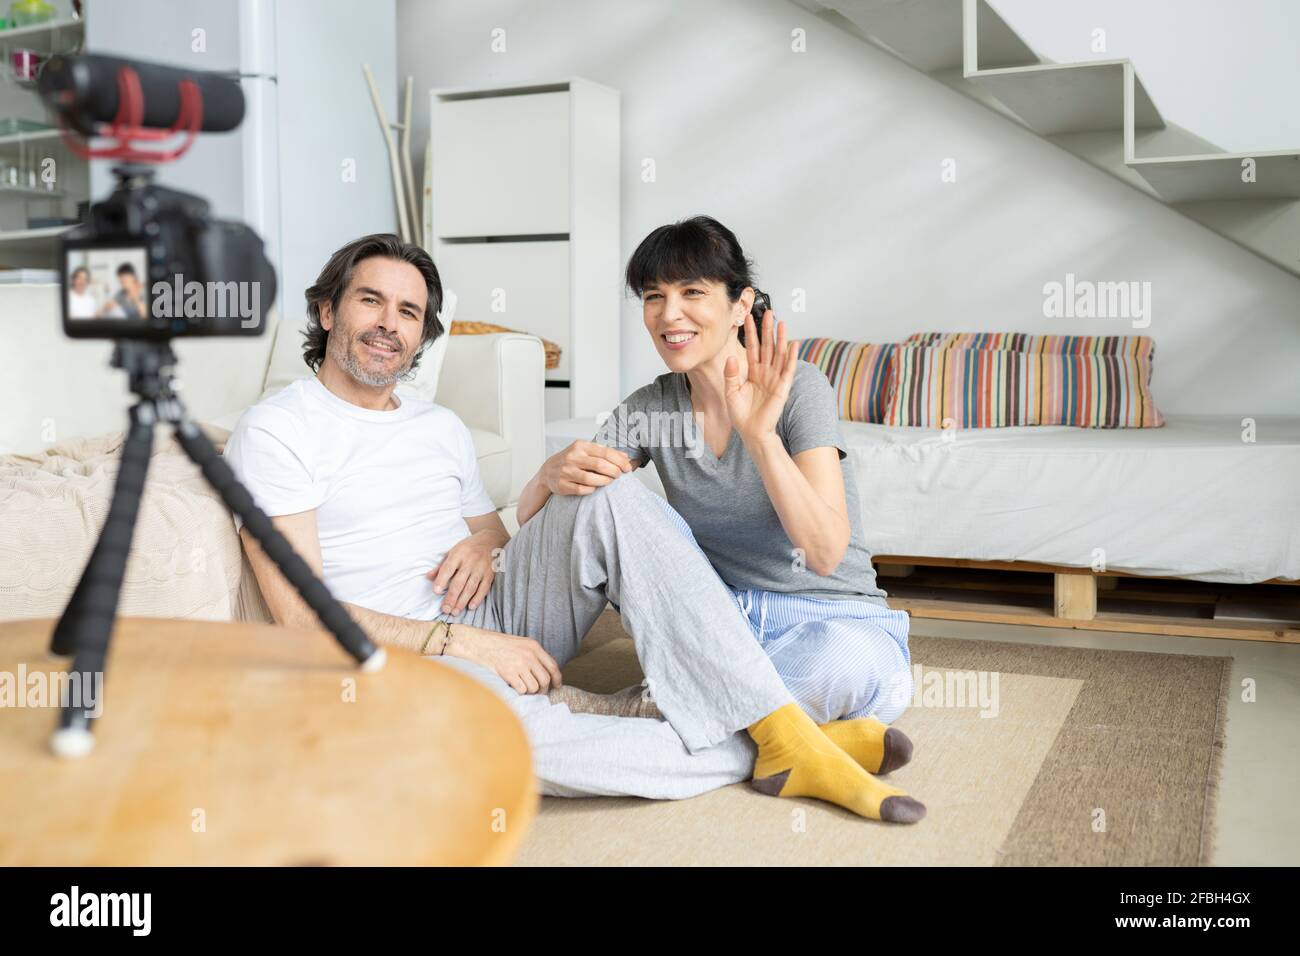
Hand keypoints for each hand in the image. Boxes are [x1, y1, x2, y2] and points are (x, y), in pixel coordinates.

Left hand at [426, 530, 498, 614]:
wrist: (492, 540)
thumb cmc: (469, 547)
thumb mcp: (453, 551)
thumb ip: (441, 566)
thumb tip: (428, 577)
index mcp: (459, 553)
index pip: (448, 568)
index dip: (441, 580)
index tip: (435, 592)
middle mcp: (470, 561)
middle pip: (459, 582)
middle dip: (451, 597)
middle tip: (445, 609)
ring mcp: (481, 568)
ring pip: (471, 587)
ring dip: (462, 601)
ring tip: (455, 612)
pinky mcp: (490, 574)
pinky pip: (484, 588)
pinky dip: (478, 598)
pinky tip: (471, 607)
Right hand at [453, 626, 562, 694]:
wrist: (480, 644)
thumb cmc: (500, 645)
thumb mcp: (521, 644)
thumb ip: (534, 655)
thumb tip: (547, 672)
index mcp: (534, 647)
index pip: (553, 666)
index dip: (557, 679)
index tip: (556, 686)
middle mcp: (529, 655)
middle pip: (545, 680)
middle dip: (543, 689)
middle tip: (538, 692)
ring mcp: (519, 664)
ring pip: (534, 687)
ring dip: (530, 691)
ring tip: (524, 687)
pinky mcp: (509, 673)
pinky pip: (522, 690)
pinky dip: (520, 692)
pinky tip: (515, 687)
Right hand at [541, 440, 632, 495]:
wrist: (548, 471)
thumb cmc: (572, 460)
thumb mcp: (586, 450)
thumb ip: (605, 452)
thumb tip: (625, 456)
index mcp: (580, 446)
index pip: (605, 452)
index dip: (619, 461)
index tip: (627, 467)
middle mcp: (572, 457)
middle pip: (600, 465)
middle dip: (614, 471)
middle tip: (619, 475)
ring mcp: (566, 471)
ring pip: (591, 479)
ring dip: (605, 481)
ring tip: (609, 481)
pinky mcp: (562, 485)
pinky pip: (582, 490)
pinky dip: (591, 489)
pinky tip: (595, 487)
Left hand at [725, 310, 797, 444]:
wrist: (752, 432)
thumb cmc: (741, 414)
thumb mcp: (731, 392)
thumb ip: (731, 374)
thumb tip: (731, 356)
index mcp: (752, 372)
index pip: (752, 348)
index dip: (751, 333)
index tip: (747, 317)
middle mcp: (765, 372)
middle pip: (767, 346)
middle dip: (767, 329)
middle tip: (768, 312)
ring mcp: (774, 379)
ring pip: (778, 354)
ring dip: (781, 338)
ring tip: (781, 323)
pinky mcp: (782, 387)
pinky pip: (788, 370)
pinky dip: (791, 357)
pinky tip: (793, 344)